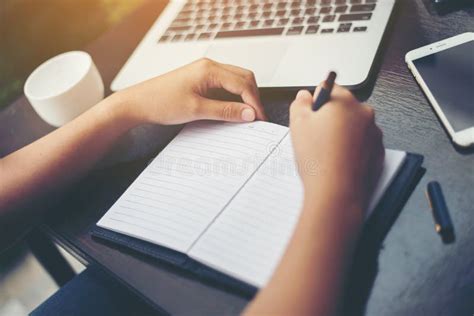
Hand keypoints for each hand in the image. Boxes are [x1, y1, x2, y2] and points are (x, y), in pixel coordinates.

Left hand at [114, 58, 266, 124]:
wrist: (137, 103)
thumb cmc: (161, 103)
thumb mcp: (196, 110)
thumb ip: (225, 111)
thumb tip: (249, 114)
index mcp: (209, 69)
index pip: (243, 83)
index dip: (254, 102)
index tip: (259, 120)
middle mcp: (209, 66)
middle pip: (243, 78)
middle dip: (253, 97)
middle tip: (256, 119)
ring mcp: (205, 72)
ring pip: (235, 81)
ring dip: (244, 97)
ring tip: (246, 117)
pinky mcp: (201, 80)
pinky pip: (224, 86)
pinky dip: (233, 98)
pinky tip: (233, 111)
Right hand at [290, 84, 384, 211]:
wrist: (336, 192)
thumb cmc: (318, 159)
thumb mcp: (297, 124)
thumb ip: (299, 103)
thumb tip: (304, 96)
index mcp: (345, 101)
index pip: (329, 87)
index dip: (316, 101)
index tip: (311, 115)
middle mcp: (364, 113)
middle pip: (342, 107)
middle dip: (329, 118)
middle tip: (315, 137)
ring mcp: (374, 134)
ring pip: (353, 127)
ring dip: (341, 134)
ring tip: (326, 153)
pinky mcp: (378, 153)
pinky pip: (361, 145)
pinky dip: (351, 149)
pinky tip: (337, 162)